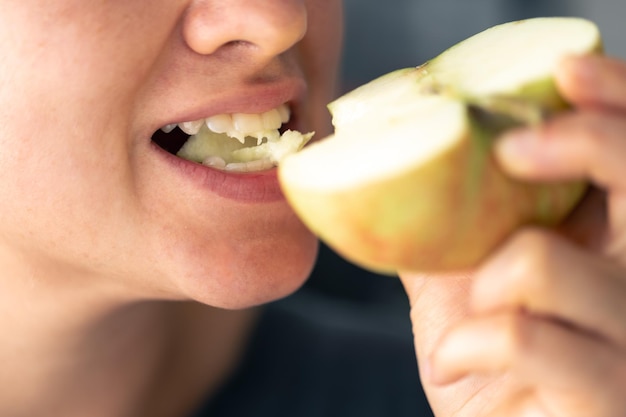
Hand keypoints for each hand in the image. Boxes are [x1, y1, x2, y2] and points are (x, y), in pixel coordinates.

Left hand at [399, 54, 625, 416]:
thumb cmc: (487, 368)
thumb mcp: (460, 291)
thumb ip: (444, 234)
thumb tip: (392, 176)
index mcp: (610, 244)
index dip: (620, 100)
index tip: (567, 72)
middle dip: (586, 141)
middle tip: (512, 148)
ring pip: (545, 260)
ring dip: (484, 281)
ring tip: (471, 311)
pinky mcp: (608, 393)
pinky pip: (520, 333)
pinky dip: (465, 343)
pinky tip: (455, 363)